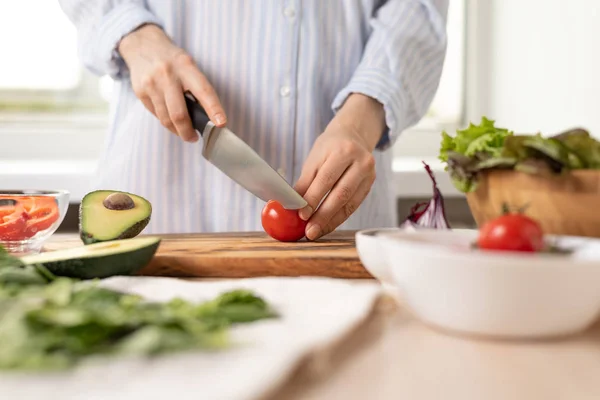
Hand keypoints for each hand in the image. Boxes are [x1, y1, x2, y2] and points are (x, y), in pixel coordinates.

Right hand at [118, 24, 225, 141]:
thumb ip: (196, 87)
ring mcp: (151, 84)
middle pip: (179, 114)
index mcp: (186, 66)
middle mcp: (167, 75)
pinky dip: (165, 121)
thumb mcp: (188, 66)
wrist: (142, 45)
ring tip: (184, 132)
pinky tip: (169, 118)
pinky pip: (156, 115)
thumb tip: (206, 116)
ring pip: (166, 119)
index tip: (221, 124)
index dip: (214, 109)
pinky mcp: (140, 92)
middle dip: (188, 132)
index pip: (204, 91)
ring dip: (177, 130)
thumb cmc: (172, 60)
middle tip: (194, 138)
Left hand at [294, 93, 385, 239]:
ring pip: (349, 203)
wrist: (353, 136)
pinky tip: (328, 225)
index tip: (301, 215)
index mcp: (343, 151)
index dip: (313, 199)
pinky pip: (353, 206)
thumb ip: (305, 183)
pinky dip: (339, 218)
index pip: (326, 179)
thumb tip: (293, 206)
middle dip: (323, 216)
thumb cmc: (329, 148)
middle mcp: (361, 162)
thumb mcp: (314, 159)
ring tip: (316, 232)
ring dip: (331, 221)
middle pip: (340, 194)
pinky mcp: (370, 186)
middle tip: (309, 231)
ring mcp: (369, 174)